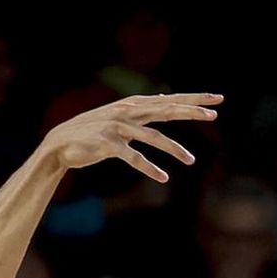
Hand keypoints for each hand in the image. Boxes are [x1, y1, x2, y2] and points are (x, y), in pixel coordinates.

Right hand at [39, 92, 221, 185]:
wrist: (60, 143)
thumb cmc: (92, 132)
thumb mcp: (119, 116)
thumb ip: (141, 110)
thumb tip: (161, 100)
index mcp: (133, 106)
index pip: (169, 101)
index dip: (193, 100)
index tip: (216, 100)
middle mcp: (128, 112)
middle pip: (166, 109)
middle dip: (191, 111)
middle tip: (214, 114)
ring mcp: (118, 128)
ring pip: (152, 136)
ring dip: (173, 148)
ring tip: (191, 160)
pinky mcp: (107, 145)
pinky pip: (132, 157)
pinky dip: (149, 167)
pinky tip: (163, 178)